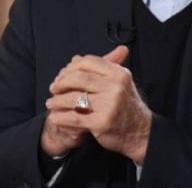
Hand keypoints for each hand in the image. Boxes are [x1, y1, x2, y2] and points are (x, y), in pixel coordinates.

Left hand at [45, 46, 151, 162]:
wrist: (141, 133)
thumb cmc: (127, 106)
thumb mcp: (121, 82)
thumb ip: (99, 69)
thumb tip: (75, 58)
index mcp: (118, 74)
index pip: (88, 62)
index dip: (71, 67)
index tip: (63, 74)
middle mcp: (115, 87)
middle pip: (78, 78)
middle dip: (61, 83)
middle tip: (53, 88)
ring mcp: (109, 105)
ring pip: (73, 98)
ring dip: (57, 101)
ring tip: (51, 103)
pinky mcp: (101, 122)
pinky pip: (74, 117)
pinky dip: (61, 117)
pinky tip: (55, 117)